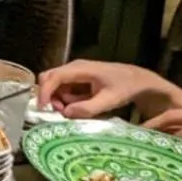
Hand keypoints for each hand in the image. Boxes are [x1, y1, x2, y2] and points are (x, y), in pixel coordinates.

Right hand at [35, 60, 164, 118]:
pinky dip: (66, 98)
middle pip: (49, 78)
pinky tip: (80, 104)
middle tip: (61, 111)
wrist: (138, 79)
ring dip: (59, 99)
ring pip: (55, 84)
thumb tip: (66, 113)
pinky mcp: (77, 77)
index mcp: (80, 68)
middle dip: (50, 96)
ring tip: (75, 109)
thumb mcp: (109, 100)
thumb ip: (88, 108)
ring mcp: (75, 71)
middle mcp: (74, 67)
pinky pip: (63, 87)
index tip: (43, 108)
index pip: (55, 77)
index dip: (45, 92)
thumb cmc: (125, 87)